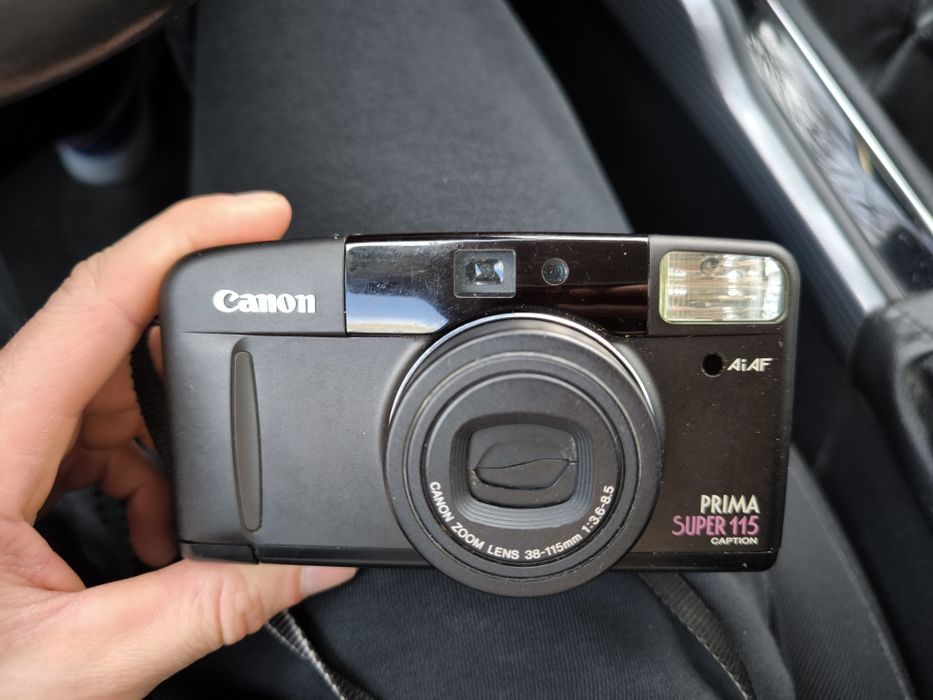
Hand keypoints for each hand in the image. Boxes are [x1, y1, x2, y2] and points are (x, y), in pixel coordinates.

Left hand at [0, 193, 354, 697]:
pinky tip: (150, 533)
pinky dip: (140, 469)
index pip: (101, 296)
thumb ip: (209, 610)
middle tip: (249, 424)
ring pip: (110, 387)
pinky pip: (92, 428)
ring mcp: (0, 438)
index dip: (190, 237)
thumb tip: (310, 565)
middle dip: (197, 379)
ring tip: (179, 526)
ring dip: (168, 445)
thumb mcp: (82, 663)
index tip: (262, 216)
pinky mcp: (9, 463)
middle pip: (117, 338)